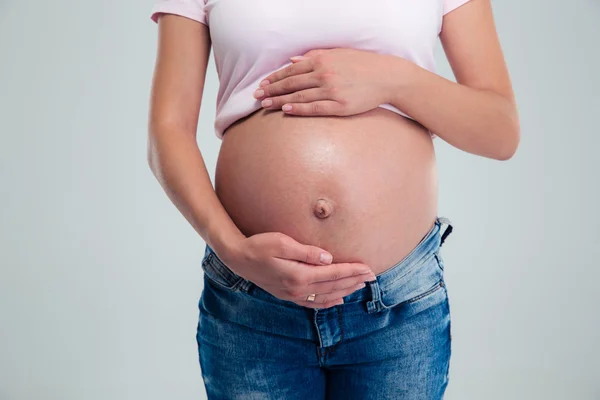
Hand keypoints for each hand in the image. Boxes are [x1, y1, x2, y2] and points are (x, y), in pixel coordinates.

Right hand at [223, 232, 375, 308]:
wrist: (238, 258)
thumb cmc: (259, 245)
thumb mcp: (282, 242)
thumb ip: (307, 252)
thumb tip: (329, 258)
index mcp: (299, 275)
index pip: (333, 274)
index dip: (352, 271)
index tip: (368, 268)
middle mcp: (297, 288)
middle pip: (333, 286)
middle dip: (354, 281)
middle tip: (372, 276)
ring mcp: (292, 294)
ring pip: (326, 297)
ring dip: (345, 291)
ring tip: (360, 286)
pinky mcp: (288, 295)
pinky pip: (313, 303)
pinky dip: (328, 303)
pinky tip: (337, 300)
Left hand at [253, 48, 394, 116]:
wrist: (388, 77)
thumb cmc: (363, 65)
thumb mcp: (338, 54)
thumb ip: (315, 56)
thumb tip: (292, 60)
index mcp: (323, 61)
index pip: (292, 70)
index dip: (275, 78)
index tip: (262, 84)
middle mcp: (325, 74)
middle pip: (292, 83)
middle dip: (272, 89)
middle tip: (256, 96)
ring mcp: (332, 91)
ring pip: (300, 96)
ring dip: (280, 100)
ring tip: (265, 104)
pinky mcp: (340, 106)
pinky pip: (315, 108)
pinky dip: (299, 108)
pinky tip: (286, 109)